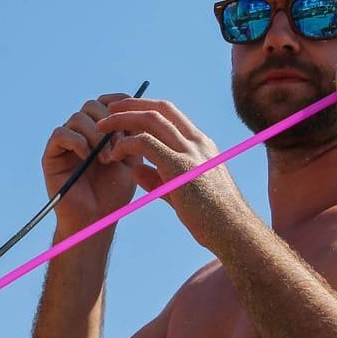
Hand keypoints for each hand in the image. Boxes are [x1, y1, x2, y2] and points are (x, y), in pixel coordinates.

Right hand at [43, 95, 140, 228]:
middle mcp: (82, 132)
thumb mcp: (131, 160)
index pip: (107, 102)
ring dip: (95, 135)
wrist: (96, 218)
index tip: (132, 120)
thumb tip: (137, 112)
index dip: (119, 104)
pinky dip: (77, 141)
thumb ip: (134, 136)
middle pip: (92, 105)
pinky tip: (88, 158)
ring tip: (106, 159)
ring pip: (78, 118)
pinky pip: (61, 133)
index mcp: (101, 131)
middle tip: (120, 146)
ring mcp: (66, 142)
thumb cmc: (114, 193)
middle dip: (110, 122)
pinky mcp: (52, 154)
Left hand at [96, 98, 251, 246]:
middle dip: (131, 105)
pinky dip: (126, 144)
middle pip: (159, 109)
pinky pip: (146, 143)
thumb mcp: (183, 192)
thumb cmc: (212, 218)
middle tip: (108, 110)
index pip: (171, 114)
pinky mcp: (180, 167)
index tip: (124, 112)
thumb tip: (136, 170)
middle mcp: (198, 142)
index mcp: (201, 145)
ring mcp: (191, 152)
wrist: (234, 232)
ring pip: (151, 120)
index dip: (145, 108)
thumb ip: (159, 178)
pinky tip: (115, 154)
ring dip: (123, 120)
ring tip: (102, 128)